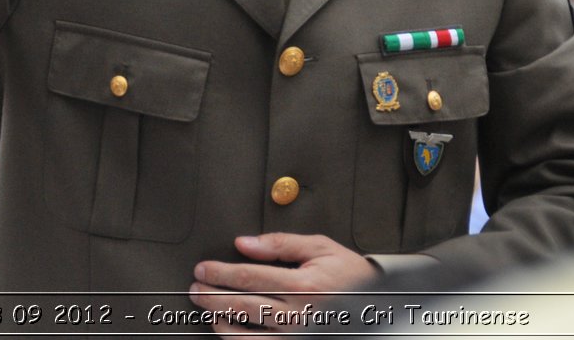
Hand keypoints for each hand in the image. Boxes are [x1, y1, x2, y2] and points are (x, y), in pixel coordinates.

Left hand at [189, 233, 376, 335]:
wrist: (378, 305)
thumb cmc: (350, 275)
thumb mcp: (320, 248)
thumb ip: (280, 243)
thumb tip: (244, 243)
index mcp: (304, 284)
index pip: (250, 276)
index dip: (220, 272)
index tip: (203, 268)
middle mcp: (299, 313)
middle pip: (243, 304)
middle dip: (212, 294)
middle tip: (194, 288)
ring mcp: (297, 336)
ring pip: (246, 332)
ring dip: (219, 319)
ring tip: (205, 308)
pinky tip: (224, 330)